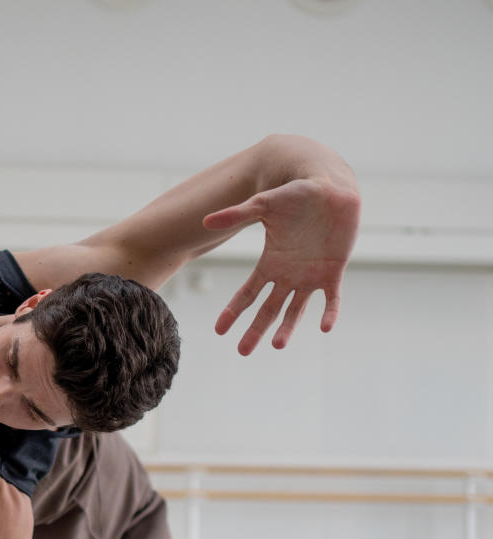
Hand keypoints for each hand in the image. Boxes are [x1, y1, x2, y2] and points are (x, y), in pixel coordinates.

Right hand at [203, 177, 360, 354]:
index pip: (247, 294)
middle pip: (268, 309)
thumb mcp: (264, 205)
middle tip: (242, 352)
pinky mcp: (333, 271)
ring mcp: (310, 276)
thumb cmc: (296, 193)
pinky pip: (332, 298)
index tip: (219, 331)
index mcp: (270, 263)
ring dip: (287, 327)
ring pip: (296, 309)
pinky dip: (329, 312)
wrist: (330, 187)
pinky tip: (325, 327)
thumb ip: (237, 214)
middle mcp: (288, 275)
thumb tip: (206, 221)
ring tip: (277, 345)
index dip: (233, 312)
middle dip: (255, 331)